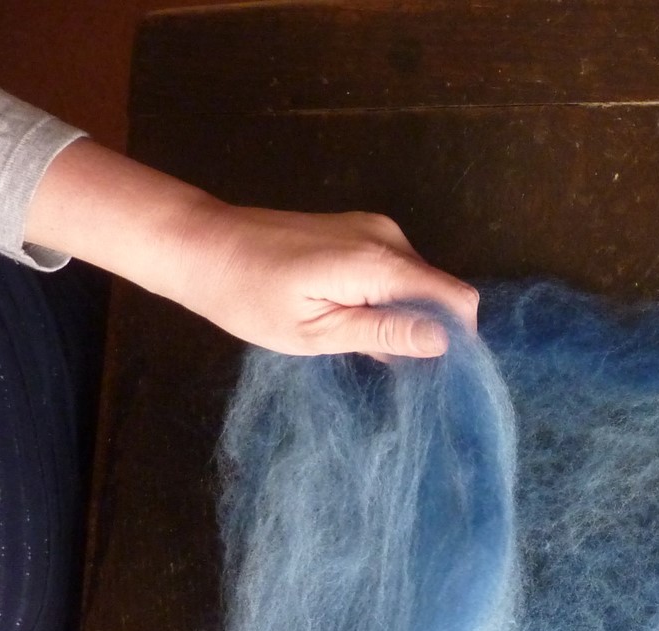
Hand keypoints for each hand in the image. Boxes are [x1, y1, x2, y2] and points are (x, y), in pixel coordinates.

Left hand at [166, 202, 479, 357]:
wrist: (200, 245)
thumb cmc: (248, 296)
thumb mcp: (316, 332)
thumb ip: (383, 335)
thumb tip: (444, 342)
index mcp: (379, 263)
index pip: (456, 298)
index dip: (458, 339)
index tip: (437, 372)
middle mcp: (387, 238)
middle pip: (440, 292)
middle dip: (427, 331)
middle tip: (389, 368)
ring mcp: (374, 229)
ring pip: (419, 284)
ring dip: (403, 318)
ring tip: (360, 345)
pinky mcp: (360, 231)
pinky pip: (396, 272)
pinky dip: (386, 301)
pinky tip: (351, 320)